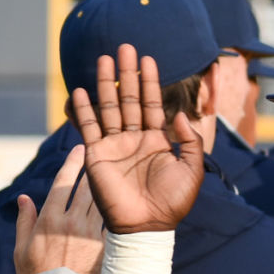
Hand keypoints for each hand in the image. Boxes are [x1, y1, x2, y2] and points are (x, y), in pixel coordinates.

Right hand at [15, 144, 104, 273]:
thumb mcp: (21, 247)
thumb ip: (25, 220)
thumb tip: (24, 198)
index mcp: (50, 219)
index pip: (63, 183)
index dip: (72, 163)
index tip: (79, 149)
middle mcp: (72, 222)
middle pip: (87, 187)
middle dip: (94, 168)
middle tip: (103, 153)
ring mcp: (90, 234)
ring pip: (102, 202)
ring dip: (107, 187)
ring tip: (115, 173)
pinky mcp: (104, 246)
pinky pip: (111, 222)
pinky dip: (115, 210)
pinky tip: (121, 202)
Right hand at [76, 43, 202, 233]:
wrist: (148, 226)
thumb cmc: (173, 202)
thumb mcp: (192, 169)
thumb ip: (191, 141)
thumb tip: (181, 115)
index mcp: (156, 141)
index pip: (151, 104)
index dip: (150, 82)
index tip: (148, 58)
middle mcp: (134, 139)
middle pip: (129, 98)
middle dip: (127, 73)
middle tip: (125, 47)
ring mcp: (114, 145)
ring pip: (109, 107)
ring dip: (106, 83)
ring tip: (103, 58)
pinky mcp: (97, 155)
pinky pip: (89, 128)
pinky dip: (84, 109)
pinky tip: (80, 90)